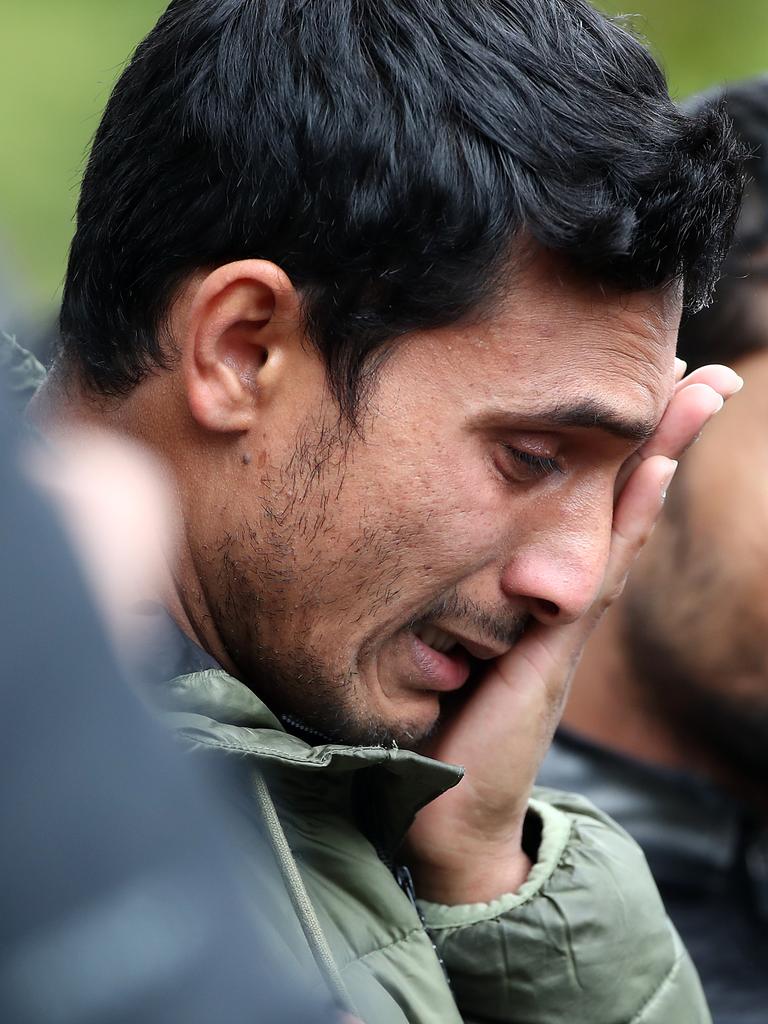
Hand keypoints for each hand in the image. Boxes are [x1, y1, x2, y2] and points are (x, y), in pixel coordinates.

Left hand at [406, 362, 742, 904]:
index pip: (590, 509)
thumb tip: (425, 538)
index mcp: (540, 594)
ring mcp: (566, 624)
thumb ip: (454, 597)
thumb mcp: (442, 640)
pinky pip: (596, 574)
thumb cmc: (438, 726)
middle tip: (705, 375)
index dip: (622, 451)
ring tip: (697, 395)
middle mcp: (564, 601)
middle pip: (623, 505)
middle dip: (663, 438)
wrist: (445, 812)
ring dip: (661, 458)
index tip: (649, 389)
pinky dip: (628, 521)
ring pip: (623, 527)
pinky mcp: (553, 650)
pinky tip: (652, 471)